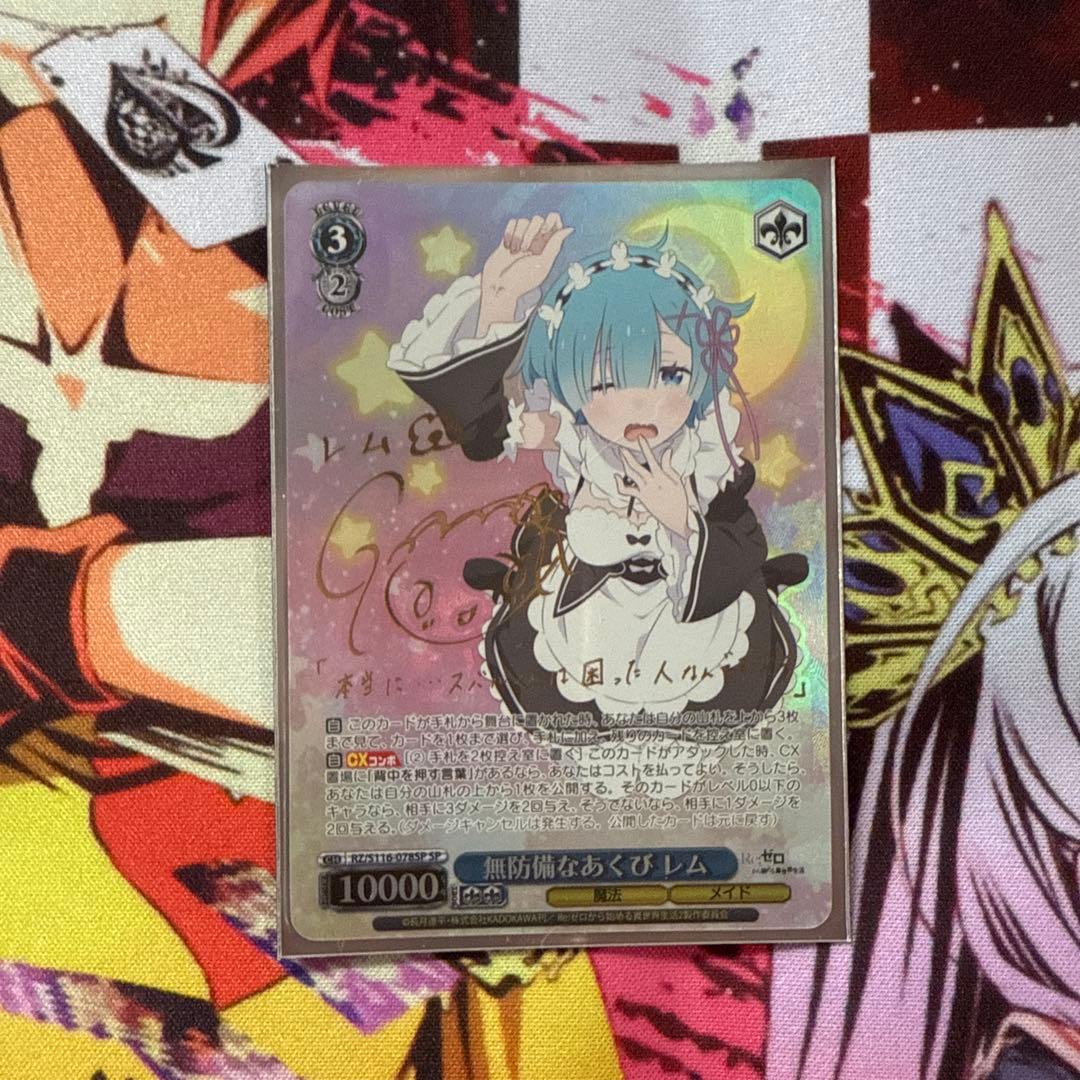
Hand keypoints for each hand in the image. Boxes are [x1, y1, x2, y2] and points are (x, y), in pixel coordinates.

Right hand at [476, 213, 572, 334]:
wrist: (499, 287)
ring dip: (519, 235)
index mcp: (547, 247)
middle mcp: (536, 242)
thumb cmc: (522, 279)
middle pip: (538, 219)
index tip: (544, 231)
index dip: (551, 221)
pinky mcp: (509, 238)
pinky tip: (507, 247)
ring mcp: (522, 239)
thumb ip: (555, 244)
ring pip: (524, 221)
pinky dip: (509, 233)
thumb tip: (569, 229)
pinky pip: (512, 223)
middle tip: (527, 248)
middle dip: (532, 231)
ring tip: (515, 252)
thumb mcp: (542, 263)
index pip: (555, 222)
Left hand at [616, 439, 691, 538]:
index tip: (640, 438)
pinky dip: (619, 484)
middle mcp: (650, 483)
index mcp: (661, 477)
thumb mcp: (677, 481)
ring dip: (624, 464)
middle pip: (635, 467)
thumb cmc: (679, 500)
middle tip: (623, 447)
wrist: (676, 519)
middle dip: (628, 456)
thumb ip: (669, 466)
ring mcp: (644, 491)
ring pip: (630, 475)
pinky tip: (616, 477)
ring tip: (622, 456)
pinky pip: (626, 491)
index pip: (651, 458)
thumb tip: (667, 451)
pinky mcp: (640, 498)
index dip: (644, 447)